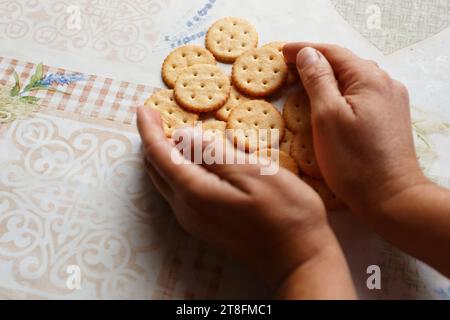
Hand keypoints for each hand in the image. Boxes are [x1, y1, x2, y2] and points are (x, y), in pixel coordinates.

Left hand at [137, 107, 354, 297]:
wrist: (298, 258)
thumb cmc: (285, 213)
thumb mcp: (253, 173)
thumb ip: (214, 154)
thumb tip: (182, 135)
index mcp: (195, 192)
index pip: (159, 155)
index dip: (149, 130)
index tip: (143, 109)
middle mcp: (186, 208)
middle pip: (157, 169)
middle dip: (153, 141)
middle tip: (156, 117)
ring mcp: (194, 220)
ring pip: (166, 182)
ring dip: (163, 156)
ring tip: (169, 134)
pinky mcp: (205, 225)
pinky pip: (179, 192)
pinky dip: (176, 171)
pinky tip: (191, 161)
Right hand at [284, 43, 428, 218]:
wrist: (391, 196)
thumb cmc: (354, 161)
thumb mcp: (327, 117)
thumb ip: (317, 80)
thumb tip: (308, 54)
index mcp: (369, 79)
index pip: (332, 52)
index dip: (305, 49)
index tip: (282, 52)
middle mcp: (385, 83)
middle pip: (345, 63)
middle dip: (316, 62)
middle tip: (289, 67)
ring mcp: (391, 100)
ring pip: (354, 79)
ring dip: (329, 77)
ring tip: (305, 82)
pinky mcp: (391, 117)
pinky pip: (362, 94)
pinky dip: (342, 92)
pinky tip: (330, 101)